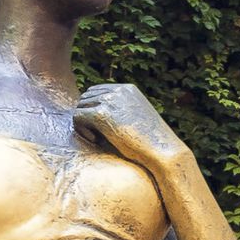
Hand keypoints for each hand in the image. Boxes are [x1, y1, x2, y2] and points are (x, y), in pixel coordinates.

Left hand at [73, 83, 187, 169]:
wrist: (162, 151)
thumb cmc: (150, 141)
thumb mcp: (137, 117)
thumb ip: (119, 109)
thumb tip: (90, 111)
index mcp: (127, 89)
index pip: (95, 91)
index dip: (93, 109)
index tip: (102, 127)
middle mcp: (118, 91)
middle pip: (85, 98)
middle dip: (87, 116)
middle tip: (98, 135)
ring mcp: (110, 101)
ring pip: (79, 107)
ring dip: (84, 124)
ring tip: (98, 139)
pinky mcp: (101, 115)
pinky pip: (77, 117)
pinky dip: (81, 130)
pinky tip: (95, 141)